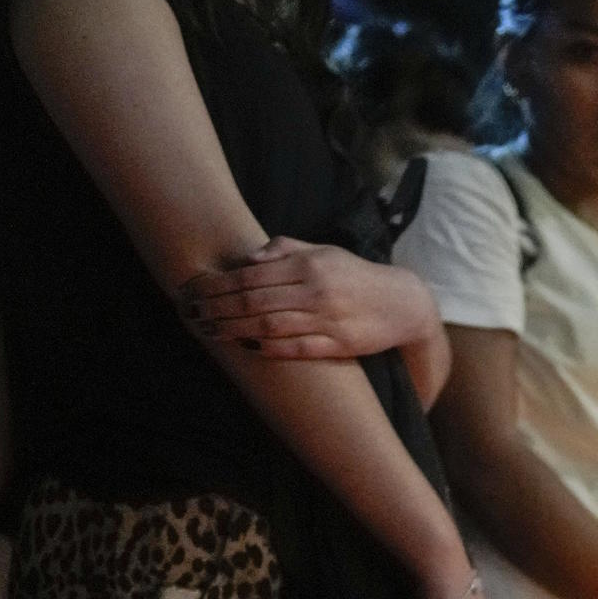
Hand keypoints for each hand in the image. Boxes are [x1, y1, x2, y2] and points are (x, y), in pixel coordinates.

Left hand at [182, 238, 439, 359]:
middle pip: (254, 300)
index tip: (197, 291)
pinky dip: (269, 349)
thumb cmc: (356, 276)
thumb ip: (287, 249)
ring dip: (235, 330)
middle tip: (194, 314)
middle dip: (219, 308)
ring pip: (269, 325)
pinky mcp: (338, 345)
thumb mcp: (325, 252)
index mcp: (309, 264)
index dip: (220, 285)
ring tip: (212, 333)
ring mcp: (327, 319)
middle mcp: (316, 290)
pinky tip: (248, 348)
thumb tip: (249, 257)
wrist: (403, 303)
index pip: (252, 274)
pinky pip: (296, 348)